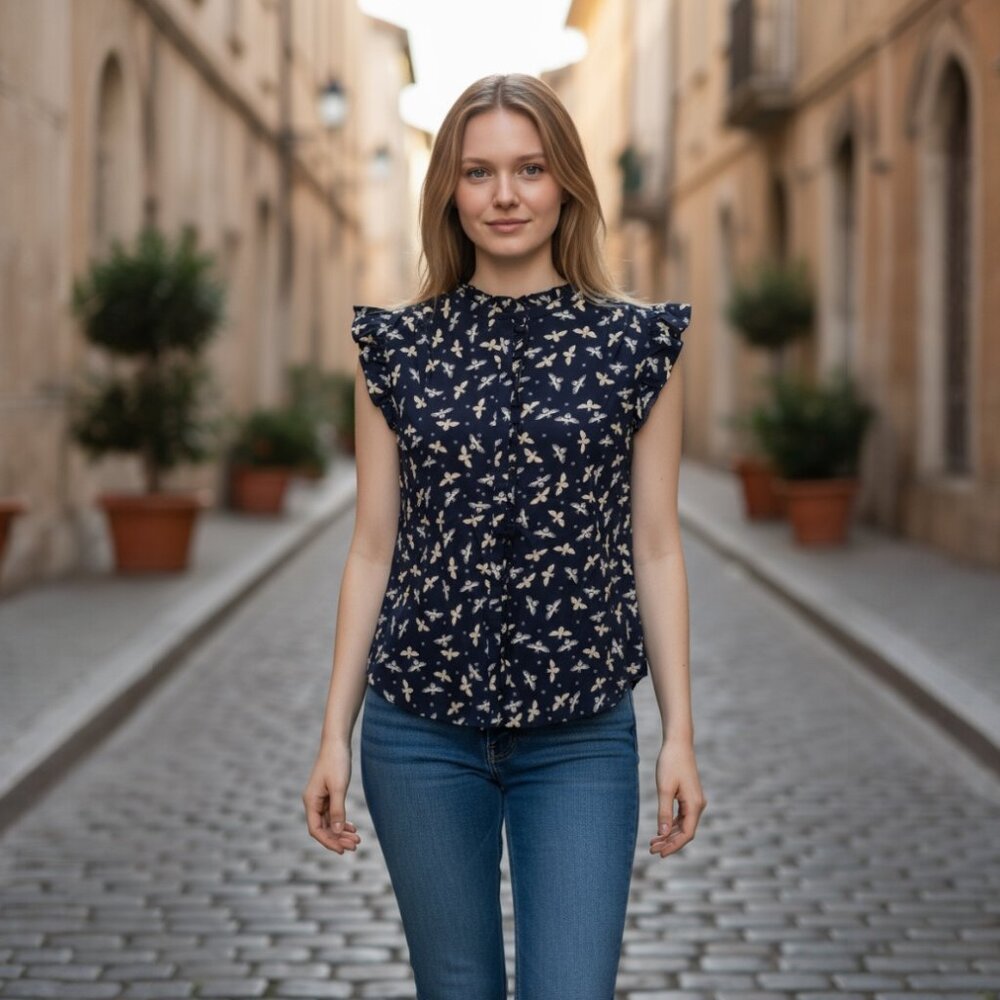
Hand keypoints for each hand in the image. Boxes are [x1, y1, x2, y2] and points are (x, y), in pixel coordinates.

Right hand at [302, 741, 361, 853]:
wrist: (337, 742)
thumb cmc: (336, 762)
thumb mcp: (339, 787)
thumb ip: (338, 809)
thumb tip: (337, 832)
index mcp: (310, 801)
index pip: (316, 829)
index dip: (329, 841)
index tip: (343, 850)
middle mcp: (313, 802)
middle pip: (323, 828)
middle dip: (338, 839)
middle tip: (356, 845)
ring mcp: (320, 799)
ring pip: (329, 822)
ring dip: (341, 832)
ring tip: (357, 839)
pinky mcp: (328, 794)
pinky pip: (333, 814)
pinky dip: (342, 822)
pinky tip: (352, 827)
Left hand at [649, 740, 705, 857]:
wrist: (678, 743)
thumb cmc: (670, 763)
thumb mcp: (664, 788)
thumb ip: (664, 812)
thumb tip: (663, 833)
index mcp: (695, 805)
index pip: (687, 834)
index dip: (674, 846)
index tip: (660, 854)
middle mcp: (698, 805)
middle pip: (685, 832)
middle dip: (669, 843)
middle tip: (651, 850)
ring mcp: (695, 801)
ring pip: (683, 825)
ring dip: (669, 835)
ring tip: (653, 843)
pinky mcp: (689, 796)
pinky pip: (682, 817)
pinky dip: (672, 825)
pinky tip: (660, 830)